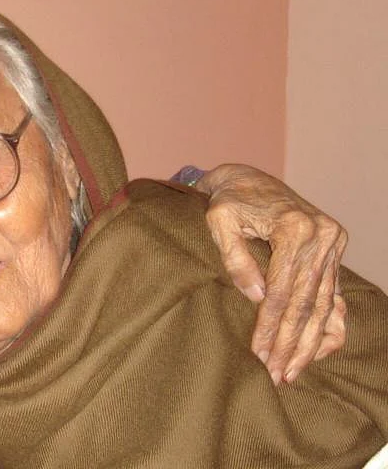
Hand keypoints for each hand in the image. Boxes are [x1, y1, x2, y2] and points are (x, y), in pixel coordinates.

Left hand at [195, 164, 347, 384]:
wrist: (248, 179)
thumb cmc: (227, 201)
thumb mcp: (218, 220)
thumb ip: (235, 257)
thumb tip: (256, 297)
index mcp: (294, 228)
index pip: (282, 290)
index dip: (270, 325)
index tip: (258, 353)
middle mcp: (321, 236)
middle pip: (306, 302)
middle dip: (291, 343)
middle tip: (277, 375)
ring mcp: (332, 243)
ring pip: (323, 303)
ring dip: (308, 342)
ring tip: (292, 372)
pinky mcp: (333, 250)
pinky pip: (334, 295)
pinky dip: (327, 324)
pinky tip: (317, 352)